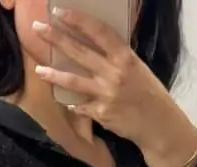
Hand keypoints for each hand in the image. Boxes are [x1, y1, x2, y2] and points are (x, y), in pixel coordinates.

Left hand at [33, 8, 196, 166]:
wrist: (158, 125)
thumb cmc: (149, 94)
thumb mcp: (138, 68)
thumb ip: (117, 57)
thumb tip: (95, 45)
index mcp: (125, 57)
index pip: (98, 32)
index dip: (78, 20)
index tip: (59, 11)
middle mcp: (114, 73)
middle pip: (79, 52)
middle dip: (56, 38)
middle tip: (37, 29)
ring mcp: (106, 94)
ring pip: (73, 81)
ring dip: (53, 74)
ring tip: (38, 70)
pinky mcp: (101, 114)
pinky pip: (80, 107)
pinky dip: (73, 104)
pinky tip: (67, 102)